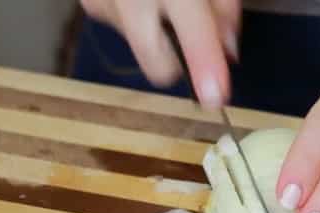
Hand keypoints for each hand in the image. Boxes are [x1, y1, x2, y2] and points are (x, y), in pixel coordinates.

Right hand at [80, 0, 239, 108]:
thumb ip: (223, 6)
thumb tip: (227, 48)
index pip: (191, 33)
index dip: (205, 65)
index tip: (215, 97)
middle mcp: (129, 0)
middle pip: (158, 65)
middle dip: (181, 63)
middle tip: (197, 36)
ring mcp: (103, 4)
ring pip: (144, 46)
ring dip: (162, 31)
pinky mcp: (91, 5)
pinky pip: (127, 26)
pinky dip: (143, 16)